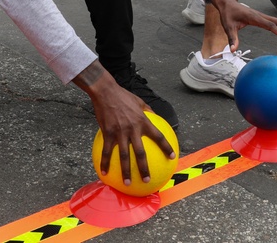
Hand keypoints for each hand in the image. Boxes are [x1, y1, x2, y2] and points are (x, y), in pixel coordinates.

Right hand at [79, 67, 174, 185]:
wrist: (106, 92)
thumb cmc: (123, 96)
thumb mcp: (139, 101)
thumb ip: (148, 111)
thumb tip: (154, 117)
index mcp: (143, 121)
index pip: (158, 136)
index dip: (166, 147)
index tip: (172, 156)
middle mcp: (133, 129)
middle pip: (141, 153)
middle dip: (145, 168)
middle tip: (148, 180)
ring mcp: (120, 133)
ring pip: (125, 156)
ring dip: (126, 171)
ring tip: (127, 183)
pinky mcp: (108, 134)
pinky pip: (107, 152)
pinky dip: (105, 163)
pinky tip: (104, 173)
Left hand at [206, 0, 276, 50]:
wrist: (228, 4)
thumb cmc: (228, 14)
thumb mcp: (228, 27)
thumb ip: (232, 38)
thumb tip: (232, 50)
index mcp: (254, 18)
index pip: (269, 25)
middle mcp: (260, 16)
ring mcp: (262, 16)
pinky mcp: (262, 18)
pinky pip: (276, 22)